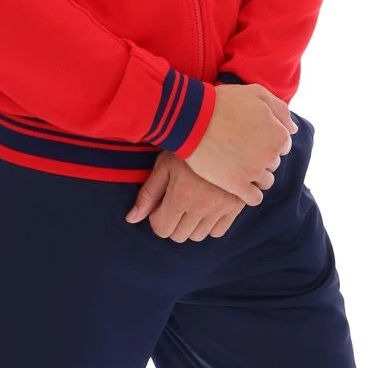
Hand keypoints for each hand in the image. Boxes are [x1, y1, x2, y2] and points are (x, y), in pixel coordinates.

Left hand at [124, 149, 246, 240]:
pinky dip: (209, 226)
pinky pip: (218, 232)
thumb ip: (148, 194)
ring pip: (198, 236)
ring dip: (190, 226)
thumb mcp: (164, 165)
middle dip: (172, 223)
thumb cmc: (188, 146)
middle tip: (175, 203)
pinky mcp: (237, 206)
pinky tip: (206, 208)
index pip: (162, 230)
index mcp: (181, 197)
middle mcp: (202, 207)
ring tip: (191, 204)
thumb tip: (131, 219)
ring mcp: (221, 208)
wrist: (223, 132)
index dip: (157, 218)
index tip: (161, 203)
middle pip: (179, 236)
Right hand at [183, 83, 297, 203]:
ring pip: (266, 181)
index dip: (267, 139)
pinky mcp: (236, 185)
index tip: (250, 136)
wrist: (192, 118)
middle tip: (240, 148)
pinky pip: (254, 198)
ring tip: (237, 165)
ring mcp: (254, 173)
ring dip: (256, 175)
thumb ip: (280, 110)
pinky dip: (249, 193)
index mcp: (279, 135)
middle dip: (261, 156)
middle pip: (273, 162)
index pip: (282, 144)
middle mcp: (270, 156)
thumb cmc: (223, 102)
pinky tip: (238, 184)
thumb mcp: (257, 93)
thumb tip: (293, 129)